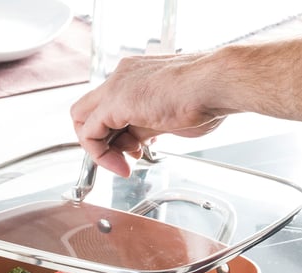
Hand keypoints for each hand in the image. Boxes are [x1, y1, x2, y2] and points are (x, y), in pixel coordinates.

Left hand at [71, 54, 225, 176]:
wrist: (217, 84)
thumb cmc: (207, 98)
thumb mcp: (166, 120)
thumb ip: (143, 128)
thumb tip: (135, 142)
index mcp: (135, 78)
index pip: (106, 108)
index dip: (112, 135)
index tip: (130, 152)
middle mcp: (122, 78)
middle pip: (88, 113)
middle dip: (101, 142)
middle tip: (121, 160)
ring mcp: (116, 86)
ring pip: (84, 121)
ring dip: (102, 150)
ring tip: (126, 164)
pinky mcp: (114, 101)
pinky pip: (90, 132)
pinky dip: (99, 154)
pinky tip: (120, 165)